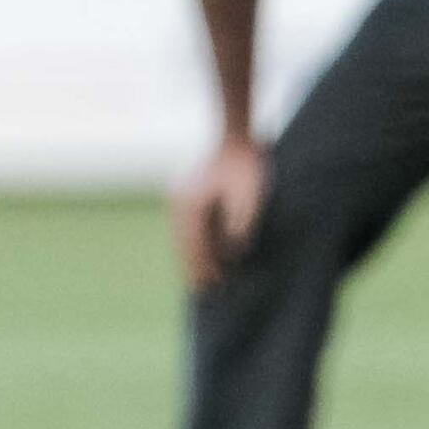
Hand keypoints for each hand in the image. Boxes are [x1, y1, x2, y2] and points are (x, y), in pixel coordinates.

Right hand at [171, 134, 267, 288]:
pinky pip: (186, 226)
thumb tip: (231, 254)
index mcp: (191, 205)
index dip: (203, 267)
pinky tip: (200, 249)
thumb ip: (238, 228)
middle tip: (201, 290)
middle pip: (183, 242)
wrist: (239, 139)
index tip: (212, 285)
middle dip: (192, 266)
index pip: (194, 245)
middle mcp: (180, 203)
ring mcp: (180, 197)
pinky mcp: (187, 194)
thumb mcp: (249, 200)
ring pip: (182, 235)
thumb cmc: (247, 168)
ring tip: (198, 276)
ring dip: (190, 256)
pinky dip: (192, 241)